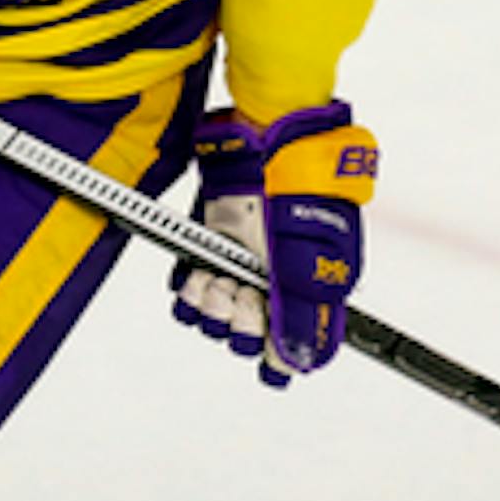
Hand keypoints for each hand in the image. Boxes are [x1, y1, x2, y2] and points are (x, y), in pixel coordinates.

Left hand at [170, 101, 378, 385]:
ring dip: (210, 304)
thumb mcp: (308, 258)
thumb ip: (302, 315)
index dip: (272, 352)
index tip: (262, 349)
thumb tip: (299, 363)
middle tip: (239, 293)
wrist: (265, 137)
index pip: (290, 345)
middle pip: (246, 333)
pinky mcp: (210, 244)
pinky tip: (197, 274)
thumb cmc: (299, 187)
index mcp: (311, 288)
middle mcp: (274, 280)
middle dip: (237, 320)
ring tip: (215, 279)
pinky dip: (188, 287)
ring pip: (215, 313)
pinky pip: (189, 286)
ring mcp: (241, 261)